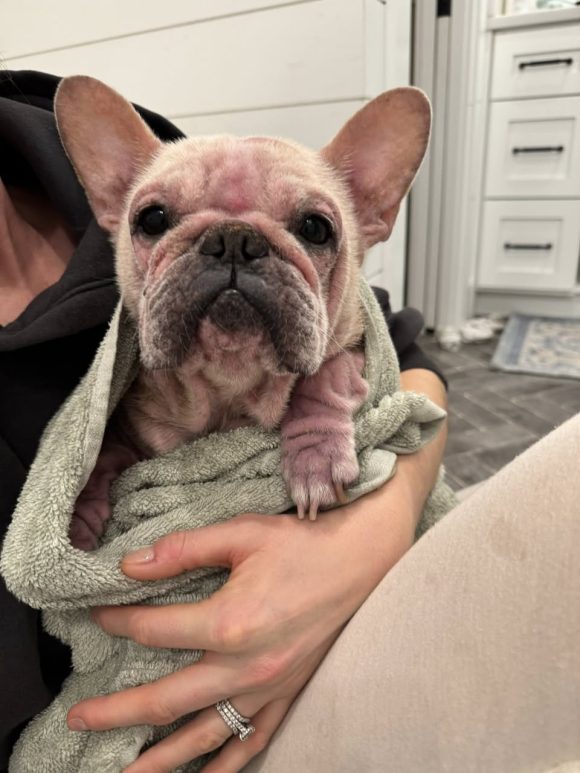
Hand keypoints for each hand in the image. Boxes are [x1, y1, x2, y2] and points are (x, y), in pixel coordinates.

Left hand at [67, 485, 417, 772]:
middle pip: (165, 700)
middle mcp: (245, 666)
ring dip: (160, 759)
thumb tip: (130, 565)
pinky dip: (223, 765)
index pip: (154, 631)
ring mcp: (268, 688)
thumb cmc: (301, 544)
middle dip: (117, 712)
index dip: (119, 622)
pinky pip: (253, 742)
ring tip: (124, 772)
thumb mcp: (241, 533)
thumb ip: (183, 550)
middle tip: (78, 719)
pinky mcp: (288, 694)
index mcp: (230, 622)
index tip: (99, 615)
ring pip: (204, 737)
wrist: (361, 559)